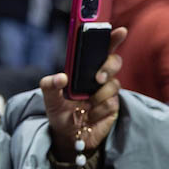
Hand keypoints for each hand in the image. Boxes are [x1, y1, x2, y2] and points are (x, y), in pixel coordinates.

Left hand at [40, 26, 127, 160]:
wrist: (69, 137)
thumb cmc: (60, 114)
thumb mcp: (49, 98)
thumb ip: (49, 85)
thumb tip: (62, 77)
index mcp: (84, 69)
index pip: (101, 49)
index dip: (112, 38)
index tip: (119, 30)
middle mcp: (99, 77)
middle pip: (114, 62)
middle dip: (107, 67)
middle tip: (96, 79)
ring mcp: (108, 92)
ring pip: (113, 84)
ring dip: (98, 96)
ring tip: (86, 106)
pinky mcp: (113, 107)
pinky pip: (111, 103)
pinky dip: (98, 110)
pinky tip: (90, 116)